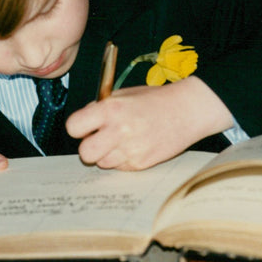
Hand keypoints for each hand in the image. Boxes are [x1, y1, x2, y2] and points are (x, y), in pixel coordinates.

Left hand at [65, 75, 232, 170]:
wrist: (188, 110)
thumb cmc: (155, 100)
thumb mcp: (124, 94)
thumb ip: (101, 108)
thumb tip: (83, 123)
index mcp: (111, 109)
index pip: (74, 127)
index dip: (78, 127)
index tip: (84, 126)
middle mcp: (119, 131)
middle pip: (85, 153)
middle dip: (88, 147)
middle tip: (98, 139)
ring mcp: (130, 150)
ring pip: (101, 163)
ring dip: (107, 154)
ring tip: (122, 140)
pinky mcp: (141, 164)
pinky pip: (120, 167)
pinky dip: (123, 159)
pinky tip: (135, 145)